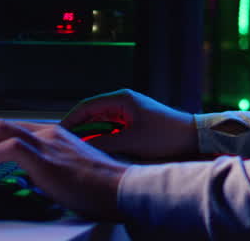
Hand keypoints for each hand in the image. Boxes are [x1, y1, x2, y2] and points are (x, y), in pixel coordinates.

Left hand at [0, 120, 127, 220]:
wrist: (122, 188)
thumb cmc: (102, 187)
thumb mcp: (70, 173)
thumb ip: (48, 170)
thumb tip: (26, 182)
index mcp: (55, 134)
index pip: (13, 130)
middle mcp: (49, 133)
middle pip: (0, 125)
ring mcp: (47, 143)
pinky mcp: (46, 158)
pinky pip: (7, 150)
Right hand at [60, 88, 198, 160]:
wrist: (194, 138)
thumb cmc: (167, 135)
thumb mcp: (132, 141)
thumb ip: (105, 144)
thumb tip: (82, 148)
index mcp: (121, 99)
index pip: (86, 106)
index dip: (69, 120)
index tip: (56, 133)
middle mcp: (123, 103)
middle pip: (91, 114)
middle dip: (76, 128)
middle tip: (60, 143)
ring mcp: (128, 113)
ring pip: (100, 123)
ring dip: (88, 135)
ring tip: (72, 148)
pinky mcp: (134, 124)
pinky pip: (110, 130)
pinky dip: (101, 138)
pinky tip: (93, 150)